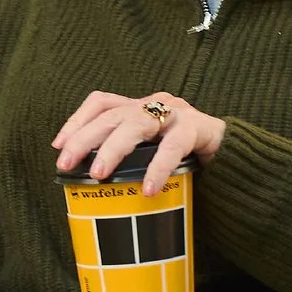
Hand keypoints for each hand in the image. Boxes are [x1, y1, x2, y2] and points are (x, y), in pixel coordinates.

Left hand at [54, 87, 224, 193]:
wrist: (233, 158)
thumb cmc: (184, 158)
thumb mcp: (149, 153)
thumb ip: (127, 158)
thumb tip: (87, 183)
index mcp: (139, 108)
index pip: (101, 102)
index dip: (77, 120)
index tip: (58, 145)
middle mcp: (155, 105)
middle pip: (112, 113)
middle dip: (84, 137)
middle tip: (66, 163)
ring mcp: (176, 113)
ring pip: (137, 123)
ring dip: (114, 148)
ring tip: (99, 173)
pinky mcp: (198, 128)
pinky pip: (174, 146)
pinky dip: (158, 167)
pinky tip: (149, 189)